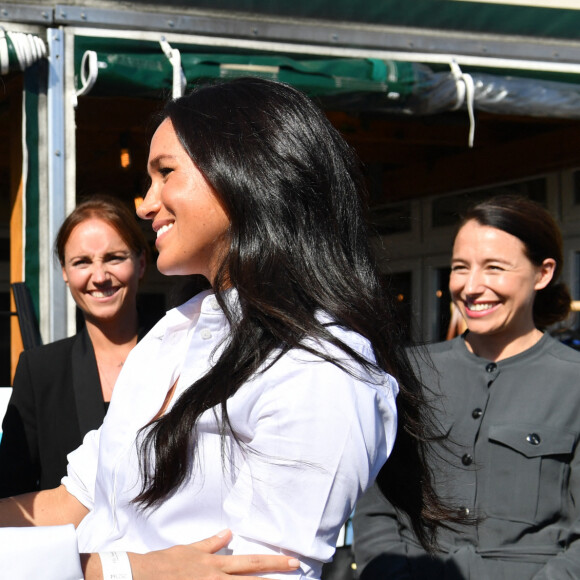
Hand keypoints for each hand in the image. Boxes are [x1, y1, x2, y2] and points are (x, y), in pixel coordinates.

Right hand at [129, 529, 300, 579]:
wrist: (142, 575)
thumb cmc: (164, 563)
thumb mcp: (189, 549)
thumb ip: (210, 543)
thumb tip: (227, 533)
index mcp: (215, 564)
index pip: (250, 562)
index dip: (273, 562)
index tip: (291, 561)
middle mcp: (216, 577)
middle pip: (252, 578)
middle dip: (276, 575)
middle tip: (297, 569)